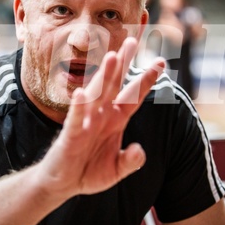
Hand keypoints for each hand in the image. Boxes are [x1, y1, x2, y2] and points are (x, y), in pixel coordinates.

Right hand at [38, 37, 164, 198]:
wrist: (63, 184)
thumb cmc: (89, 171)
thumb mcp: (116, 170)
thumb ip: (131, 161)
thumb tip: (139, 150)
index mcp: (116, 120)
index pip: (134, 95)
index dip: (146, 79)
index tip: (161, 62)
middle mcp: (102, 115)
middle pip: (115, 85)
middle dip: (123, 63)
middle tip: (131, 40)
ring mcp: (86, 123)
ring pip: (96, 95)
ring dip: (104, 76)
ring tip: (112, 56)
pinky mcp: (71, 135)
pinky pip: (76, 119)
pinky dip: (79, 108)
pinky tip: (82, 93)